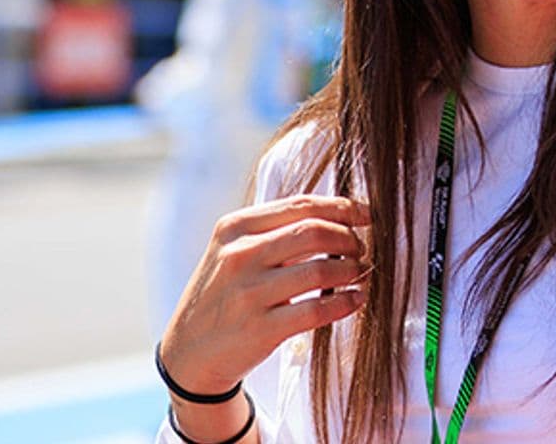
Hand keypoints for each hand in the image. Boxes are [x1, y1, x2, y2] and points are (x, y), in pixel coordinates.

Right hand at [158, 193, 370, 395]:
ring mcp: (249, 292)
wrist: (190, 350)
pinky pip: (317, 310)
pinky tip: (355, 300)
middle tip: (360, 248)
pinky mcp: (261, 329)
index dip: (341, 207)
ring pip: (321, 269)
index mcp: (234, 227)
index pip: (299, 205)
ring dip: (352, 270)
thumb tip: (332, 217)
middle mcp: (239, 255)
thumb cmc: (222, 295)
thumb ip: (272, 231)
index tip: (364, 215)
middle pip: (314, 232)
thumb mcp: (231, 252)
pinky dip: (345, 302)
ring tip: (359, 273)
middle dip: (349, 238)